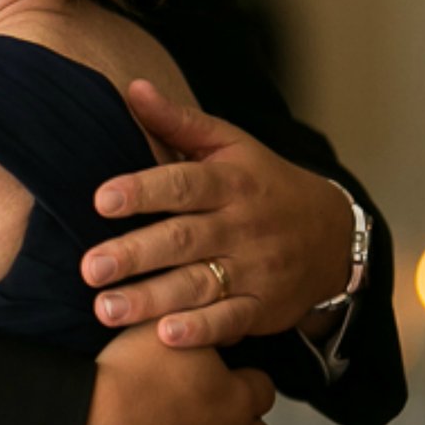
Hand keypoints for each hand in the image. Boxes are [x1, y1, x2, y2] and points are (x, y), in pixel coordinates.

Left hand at [82, 81, 350, 347]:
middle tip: (89, 267)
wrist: (335, 235)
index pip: (184, 184)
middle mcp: (242, 226)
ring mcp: (255, 269)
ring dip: (151, 300)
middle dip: (134, 254)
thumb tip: (132, 87)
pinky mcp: (263, 308)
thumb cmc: (264, 183)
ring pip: (199, 285)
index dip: (143, 190)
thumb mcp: (231, 146)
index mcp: (231, 182)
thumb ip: (179, 122)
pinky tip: (165, 337)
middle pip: (183, 240)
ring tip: (105, 308)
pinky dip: (201, 331)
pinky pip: (230, 321)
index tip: (102, 200)